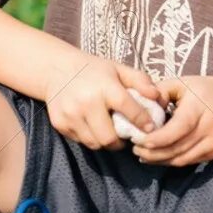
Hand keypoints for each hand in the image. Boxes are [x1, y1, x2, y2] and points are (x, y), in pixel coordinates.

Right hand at [46, 53, 162, 150]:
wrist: (55, 70)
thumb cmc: (93, 70)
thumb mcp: (118, 69)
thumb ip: (140, 81)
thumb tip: (157, 97)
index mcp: (104, 87)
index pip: (129, 109)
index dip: (142, 122)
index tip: (150, 128)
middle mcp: (86, 102)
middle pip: (109, 138)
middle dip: (121, 142)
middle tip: (125, 136)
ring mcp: (71, 115)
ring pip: (95, 144)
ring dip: (105, 142)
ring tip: (110, 132)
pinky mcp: (60, 124)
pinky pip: (81, 141)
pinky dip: (90, 138)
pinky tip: (93, 126)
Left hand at [134, 75, 212, 165]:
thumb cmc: (206, 90)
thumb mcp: (184, 83)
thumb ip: (160, 91)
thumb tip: (140, 104)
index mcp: (200, 107)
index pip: (178, 128)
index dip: (158, 138)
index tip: (138, 140)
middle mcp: (210, 127)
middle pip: (177, 147)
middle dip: (153, 152)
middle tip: (134, 148)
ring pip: (182, 159)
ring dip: (159, 160)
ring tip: (142, 154)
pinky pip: (189, 161)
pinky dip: (171, 161)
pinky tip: (158, 157)